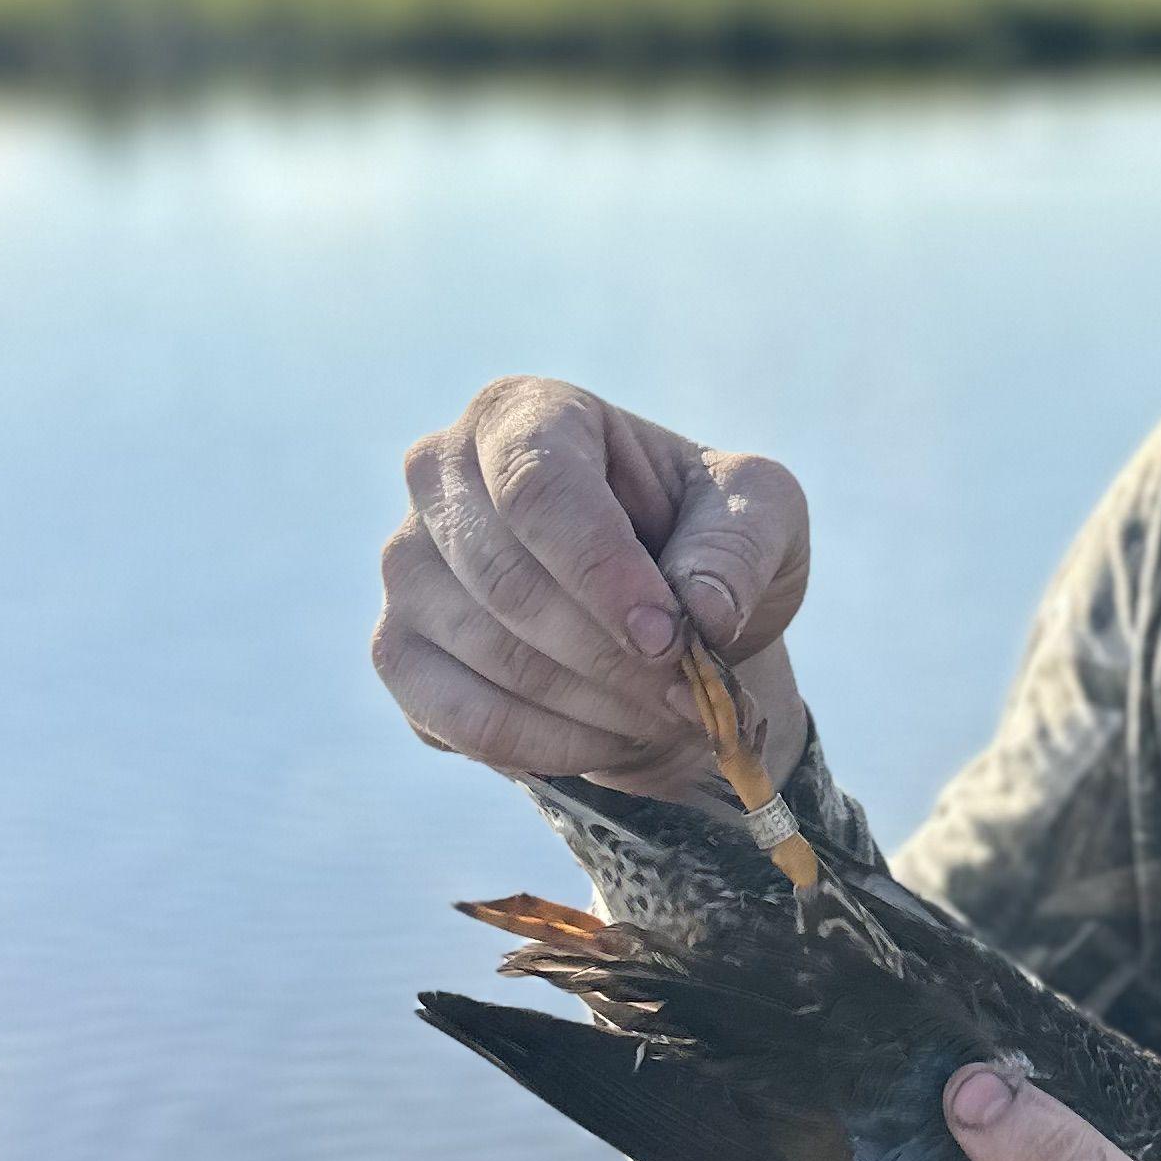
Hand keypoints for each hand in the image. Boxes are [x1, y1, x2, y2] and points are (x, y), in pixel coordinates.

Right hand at [373, 376, 811, 802]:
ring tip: (666, 712)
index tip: (671, 639)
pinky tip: (612, 738)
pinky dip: (552, 746)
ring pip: (489, 657)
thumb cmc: (707, 542)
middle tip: (691, 695)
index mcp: (525, 414)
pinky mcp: (397, 651)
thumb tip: (702, 612)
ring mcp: (406, 565)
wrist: (663, 621)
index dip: (601, 572)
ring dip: (596, 706)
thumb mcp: (763, 516)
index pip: (537, 488)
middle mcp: (439, 474)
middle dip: (613, 657)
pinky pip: (462, 719)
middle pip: (508, 582)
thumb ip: (740, 545)